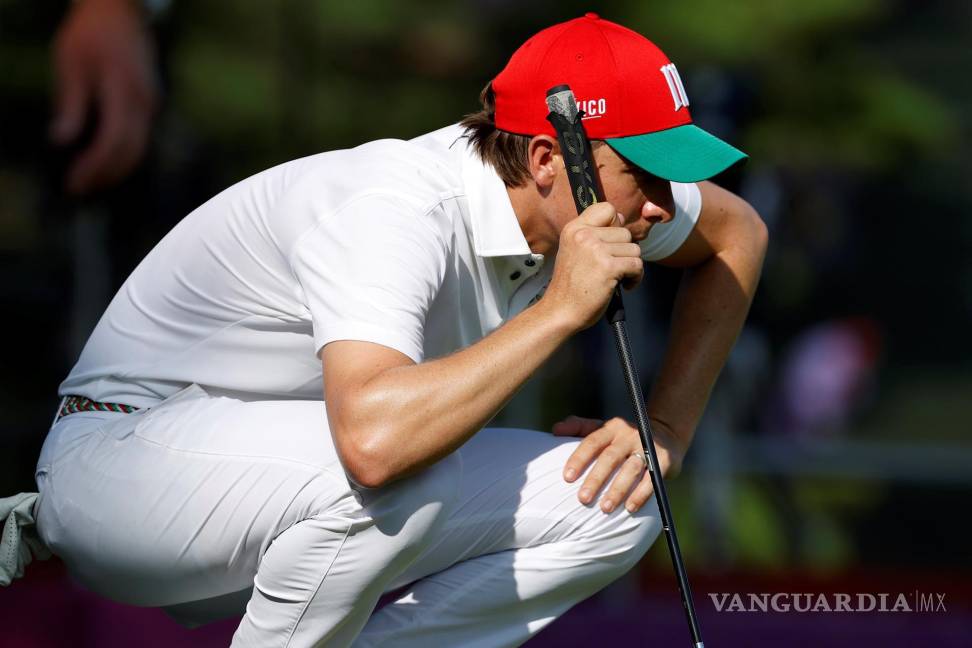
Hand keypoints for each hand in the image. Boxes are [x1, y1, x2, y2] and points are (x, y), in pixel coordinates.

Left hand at [50, 0, 158, 194]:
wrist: (120, 12)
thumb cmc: (91, 35)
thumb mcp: (71, 65)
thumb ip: (70, 105)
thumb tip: (61, 142)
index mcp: (123, 91)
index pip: (113, 141)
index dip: (93, 167)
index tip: (72, 182)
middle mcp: (144, 103)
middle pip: (130, 153)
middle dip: (105, 176)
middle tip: (78, 189)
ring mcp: (152, 104)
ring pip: (139, 150)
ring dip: (116, 170)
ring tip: (90, 181)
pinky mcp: (151, 105)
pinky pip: (141, 138)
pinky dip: (123, 155)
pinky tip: (104, 161)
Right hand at [542, 202, 643, 331]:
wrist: (560, 311)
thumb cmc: (570, 286)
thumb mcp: (574, 250)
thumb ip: (594, 234)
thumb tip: (621, 218)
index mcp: (574, 228)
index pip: (607, 208)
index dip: (614, 225)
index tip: (609, 243)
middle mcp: (584, 235)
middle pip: (625, 232)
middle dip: (623, 252)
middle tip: (611, 268)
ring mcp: (596, 250)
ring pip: (634, 249)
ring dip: (630, 266)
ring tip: (616, 278)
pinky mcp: (608, 267)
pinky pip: (637, 265)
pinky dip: (635, 278)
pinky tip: (623, 286)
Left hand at [554, 415, 684, 513]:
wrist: (664, 435)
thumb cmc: (622, 436)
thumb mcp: (602, 427)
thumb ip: (578, 427)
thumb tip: (555, 430)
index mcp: (611, 428)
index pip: (592, 441)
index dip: (579, 459)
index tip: (567, 477)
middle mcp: (628, 435)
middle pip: (610, 457)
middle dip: (596, 479)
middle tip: (583, 499)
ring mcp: (646, 447)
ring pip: (630, 470)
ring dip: (618, 490)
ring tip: (605, 508)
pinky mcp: (663, 460)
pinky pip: (651, 479)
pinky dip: (641, 494)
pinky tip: (630, 508)